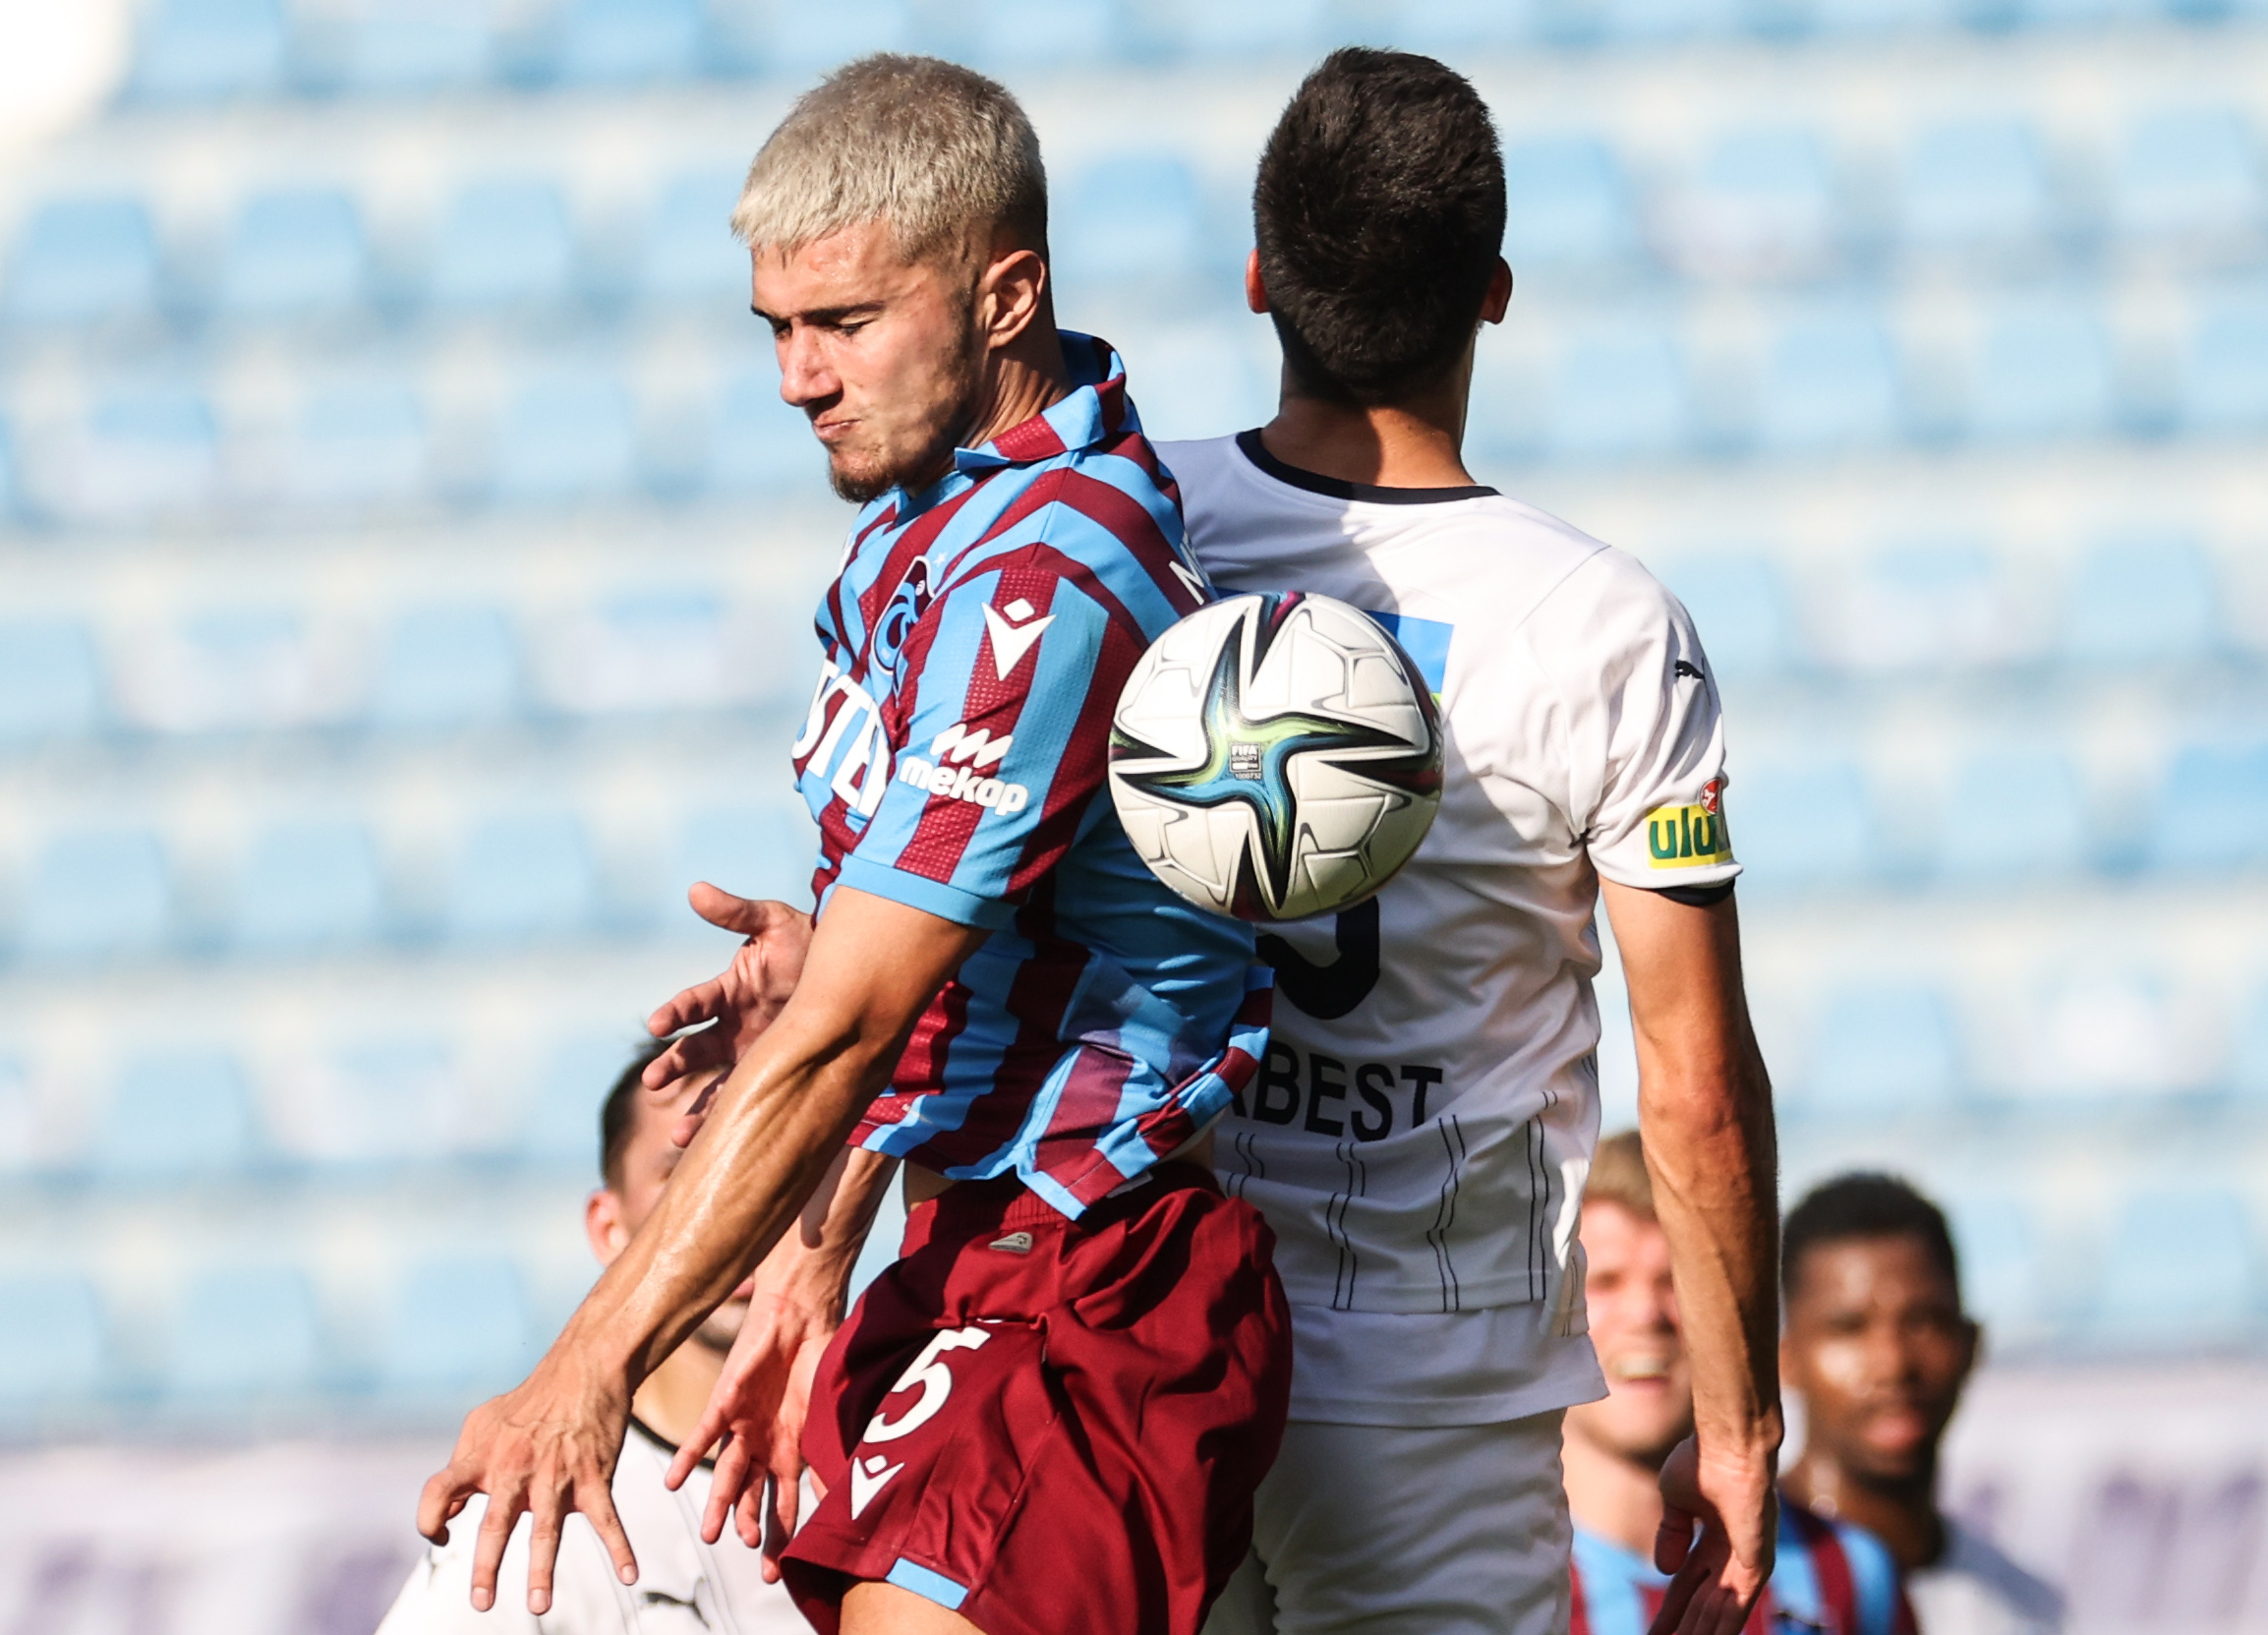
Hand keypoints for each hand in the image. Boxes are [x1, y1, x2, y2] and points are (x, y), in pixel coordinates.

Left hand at [416, 1348, 637, 1614]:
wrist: (584, 1368)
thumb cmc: (530, 1400)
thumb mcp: (483, 1424)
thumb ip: (461, 1467)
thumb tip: (447, 1514)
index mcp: (482, 1457)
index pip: (439, 1490)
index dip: (430, 1517)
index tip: (440, 1536)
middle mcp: (515, 1468)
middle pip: (495, 1523)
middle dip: (487, 1565)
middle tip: (481, 1602)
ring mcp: (556, 1474)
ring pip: (547, 1529)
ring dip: (543, 1570)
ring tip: (538, 1605)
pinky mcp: (593, 1476)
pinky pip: (607, 1518)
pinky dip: (620, 1548)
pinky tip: (630, 1575)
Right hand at [645, 885, 814, 1140]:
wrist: (854, 973)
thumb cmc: (809, 941)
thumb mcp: (775, 922)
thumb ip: (736, 911)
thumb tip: (695, 889)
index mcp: (729, 992)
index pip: (695, 1004)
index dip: (676, 1013)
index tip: (657, 1024)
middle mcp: (733, 1029)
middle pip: (694, 1052)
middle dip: (672, 1067)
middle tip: (652, 1082)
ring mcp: (751, 1056)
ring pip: (714, 1087)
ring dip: (695, 1110)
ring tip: (680, 1135)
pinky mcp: (773, 1077)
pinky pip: (745, 1104)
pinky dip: (727, 1124)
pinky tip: (715, 1146)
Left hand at [664, 1284, 839, 1579]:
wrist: (803, 1311)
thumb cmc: (823, 1356)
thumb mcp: (832, 1413)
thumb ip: (832, 1453)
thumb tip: (844, 1494)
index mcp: (791, 1449)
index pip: (784, 1502)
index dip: (781, 1536)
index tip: (776, 1571)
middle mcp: (764, 1444)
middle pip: (754, 1495)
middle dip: (752, 1526)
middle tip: (749, 1552)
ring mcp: (743, 1425)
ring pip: (728, 1474)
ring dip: (721, 1503)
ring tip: (712, 1534)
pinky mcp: (725, 1402)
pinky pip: (702, 1436)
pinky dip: (688, 1459)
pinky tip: (673, 1483)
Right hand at [1649, 1434, 1774, 1634]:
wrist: (1727, 1446)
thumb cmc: (1701, 1460)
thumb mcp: (1675, 1500)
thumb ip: (1671, 1535)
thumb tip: (1664, 1570)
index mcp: (1714, 1538)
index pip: (1688, 1585)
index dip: (1670, 1611)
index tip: (1655, 1634)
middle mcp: (1732, 1555)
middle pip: (1702, 1605)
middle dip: (1684, 1629)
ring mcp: (1746, 1562)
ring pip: (1718, 1612)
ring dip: (1699, 1633)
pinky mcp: (1757, 1566)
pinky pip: (1736, 1606)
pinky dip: (1721, 1628)